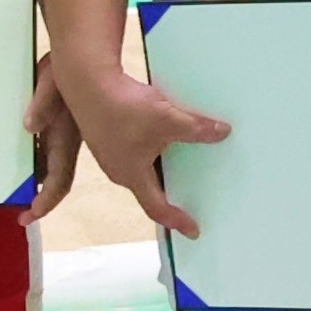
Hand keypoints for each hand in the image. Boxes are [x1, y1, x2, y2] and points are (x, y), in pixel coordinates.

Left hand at [20, 56, 85, 226]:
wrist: (75, 55)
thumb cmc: (65, 69)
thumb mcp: (52, 82)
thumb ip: (43, 104)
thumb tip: (30, 126)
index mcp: (67, 140)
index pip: (60, 180)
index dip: (46, 201)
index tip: (30, 214)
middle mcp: (63, 143)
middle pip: (52, 179)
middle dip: (36, 198)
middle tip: (15, 211)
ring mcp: (57, 135)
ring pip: (44, 165)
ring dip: (29, 178)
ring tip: (5, 188)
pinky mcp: (51, 125)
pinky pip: (38, 148)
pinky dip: (26, 158)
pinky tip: (7, 158)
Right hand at [56, 61, 228, 235]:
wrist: (88, 80)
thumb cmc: (123, 107)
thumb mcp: (168, 119)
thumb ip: (197, 129)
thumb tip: (222, 132)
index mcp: (131, 175)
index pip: (157, 208)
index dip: (177, 220)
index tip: (193, 230)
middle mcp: (117, 169)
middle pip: (148, 189)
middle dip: (169, 193)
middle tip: (190, 195)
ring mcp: (109, 151)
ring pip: (140, 168)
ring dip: (159, 168)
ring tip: (179, 160)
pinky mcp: (106, 134)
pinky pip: (133, 150)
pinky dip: (150, 149)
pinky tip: (160, 132)